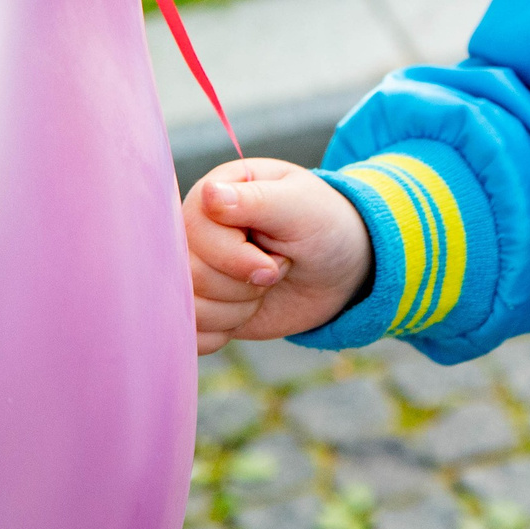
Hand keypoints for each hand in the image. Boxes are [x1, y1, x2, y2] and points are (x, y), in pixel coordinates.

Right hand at [185, 157, 372, 354]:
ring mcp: (195, 271)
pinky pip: (189, 335)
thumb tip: (210, 193)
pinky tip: (248, 312)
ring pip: (190, 309)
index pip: (196, 234)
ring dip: (236, 311)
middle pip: (191, 276)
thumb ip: (256, 200)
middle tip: (275, 270)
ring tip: (265, 287)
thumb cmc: (323, 225)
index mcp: (211, 194)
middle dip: (244, 286)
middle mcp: (194, 233)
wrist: (339, 268)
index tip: (276, 258)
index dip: (237, 257)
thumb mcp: (301, 206)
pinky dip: (222, 333)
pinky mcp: (200, 306)